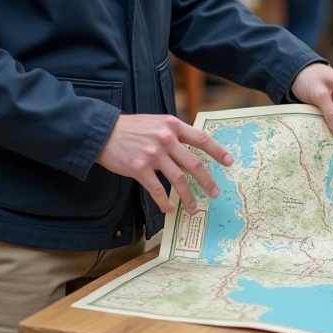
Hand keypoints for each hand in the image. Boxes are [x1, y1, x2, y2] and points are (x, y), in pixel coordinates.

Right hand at [95, 114, 233, 214]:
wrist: (103, 132)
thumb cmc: (131, 128)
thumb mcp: (157, 123)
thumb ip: (174, 133)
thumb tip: (192, 148)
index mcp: (172, 125)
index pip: (201, 139)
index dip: (218, 151)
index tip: (229, 162)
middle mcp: (166, 139)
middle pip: (194, 163)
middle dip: (207, 181)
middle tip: (215, 193)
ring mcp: (153, 154)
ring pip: (179, 179)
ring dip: (189, 197)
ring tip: (194, 208)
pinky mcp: (139, 168)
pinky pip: (158, 190)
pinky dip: (165, 202)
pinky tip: (169, 209)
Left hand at [291, 63, 332, 136]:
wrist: (291, 70)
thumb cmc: (308, 77)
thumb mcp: (320, 95)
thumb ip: (332, 114)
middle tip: (332, 146)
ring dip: (330, 129)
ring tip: (324, 142)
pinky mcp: (327, 106)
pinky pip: (328, 119)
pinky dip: (324, 125)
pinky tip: (319, 134)